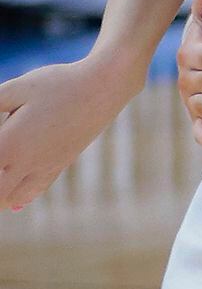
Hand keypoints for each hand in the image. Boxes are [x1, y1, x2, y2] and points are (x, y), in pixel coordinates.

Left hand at [0, 49, 148, 206]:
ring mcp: (45, 166)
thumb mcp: (15, 89)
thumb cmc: (58, 83)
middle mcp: (26, 162)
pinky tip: (10, 205)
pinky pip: (33, 191)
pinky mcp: (59, 164)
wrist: (105, 88)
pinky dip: (16, 200)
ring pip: (10, 198)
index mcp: (10, 145)